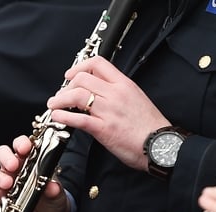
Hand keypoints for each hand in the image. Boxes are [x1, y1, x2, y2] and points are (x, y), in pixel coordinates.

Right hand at [0, 135, 69, 211]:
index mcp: (29, 161)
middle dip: (6, 158)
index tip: (25, 148)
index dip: (21, 143)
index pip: (21, 146)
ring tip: (7, 184)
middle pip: (2, 155)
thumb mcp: (57, 195)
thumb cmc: (51, 201)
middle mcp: (13, 170)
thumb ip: (55, 190)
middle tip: (13, 166)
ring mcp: (3, 185)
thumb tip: (52, 186)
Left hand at [46, 56, 170, 171]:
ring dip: (59, 100)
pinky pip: (78, 119)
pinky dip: (63, 116)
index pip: (98, 63)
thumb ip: (116, 93)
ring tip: (53, 105)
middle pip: (82, 79)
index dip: (79, 67)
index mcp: (124, 84)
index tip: (69, 75)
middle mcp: (115, 94)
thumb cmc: (150, 126)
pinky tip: (57, 117)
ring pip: (76, 95)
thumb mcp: (135, 99)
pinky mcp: (104, 129)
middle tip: (60, 96)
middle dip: (65, 87)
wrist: (161, 145)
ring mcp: (109, 111)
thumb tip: (97, 93)